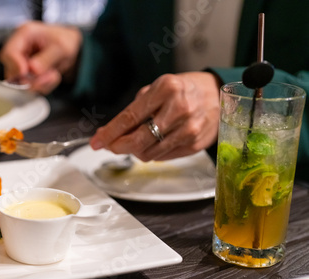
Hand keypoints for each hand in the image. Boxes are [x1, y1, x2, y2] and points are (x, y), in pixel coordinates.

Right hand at [0, 21, 81, 94]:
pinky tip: (51, 76)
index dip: (16, 66)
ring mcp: (20, 61)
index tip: (26, 73)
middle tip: (48, 77)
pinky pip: (29, 86)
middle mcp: (19, 48)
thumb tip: (32, 70)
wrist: (71, 46)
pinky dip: (41, 86)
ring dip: (38, 83)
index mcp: (25, 34)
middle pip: (11, 70)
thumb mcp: (61, 47)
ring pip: (20, 82)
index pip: (9, 53)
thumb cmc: (65, 40)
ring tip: (53, 74)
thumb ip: (46, 59)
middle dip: (30, 78)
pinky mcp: (25, 73)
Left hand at [90, 72, 220, 160]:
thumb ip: (135, 110)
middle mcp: (179, 109)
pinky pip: (162, 156)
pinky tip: (155, 141)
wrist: (216, 95)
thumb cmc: (182, 90)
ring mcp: (189, 129)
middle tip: (111, 145)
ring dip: (135, 150)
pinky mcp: (194, 144)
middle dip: (118, 146)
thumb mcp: (157, 88)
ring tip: (135, 140)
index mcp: (166, 89)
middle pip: (138, 140)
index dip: (110, 133)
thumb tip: (110, 133)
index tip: (96, 142)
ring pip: (149, 153)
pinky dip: (152, 151)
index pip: (130, 117)